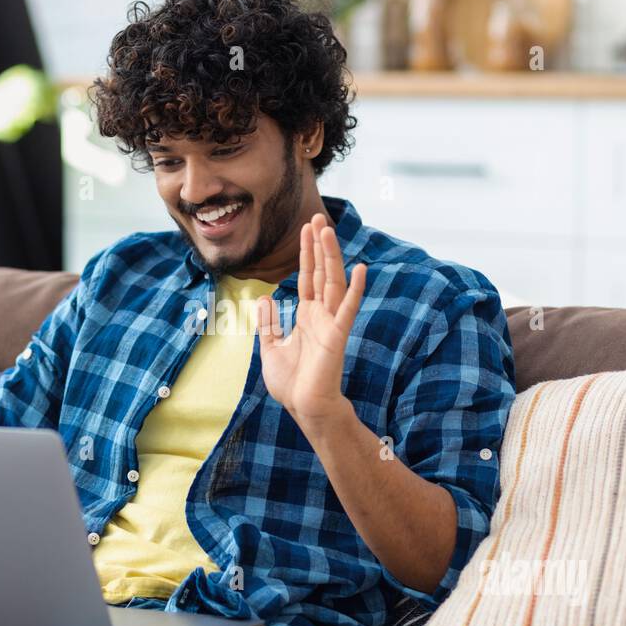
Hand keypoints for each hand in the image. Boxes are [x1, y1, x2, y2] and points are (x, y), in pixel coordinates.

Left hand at [256, 212, 366, 432]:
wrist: (304, 408)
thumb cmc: (291, 384)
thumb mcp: (270, 348)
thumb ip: (268, 323)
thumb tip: (264, 298)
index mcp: (307, 316)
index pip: (308, 277)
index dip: (307, 253)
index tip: (307, 228)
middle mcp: (322, 315)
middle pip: (322, 273)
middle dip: (319, 245)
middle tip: (317, 217)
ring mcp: (331, 324)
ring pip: (334, 283)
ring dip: (332, 257)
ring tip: (328, 231)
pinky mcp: (338, 336)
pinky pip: (348, 309)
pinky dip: (355, 290)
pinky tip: (360, 269)